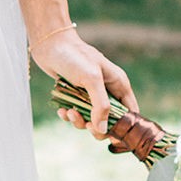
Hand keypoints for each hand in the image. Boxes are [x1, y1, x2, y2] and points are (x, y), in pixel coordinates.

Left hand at [28, 24, 137, 139]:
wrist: (49, 43)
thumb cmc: (74, 56)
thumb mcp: (91, 79)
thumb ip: (101, 105)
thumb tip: (103, 130)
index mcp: (118, 84)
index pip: (130, 112)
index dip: (124, 127)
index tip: (111, 136)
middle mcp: (107, 90)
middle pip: (110, 120)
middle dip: (97, 126)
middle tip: (86, 125)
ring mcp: (91, 93)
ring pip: (91, 119)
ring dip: (80, 121)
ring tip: (70, 112)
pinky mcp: (75, 95)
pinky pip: (76, 113)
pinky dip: (69, 116)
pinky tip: (62, 110)